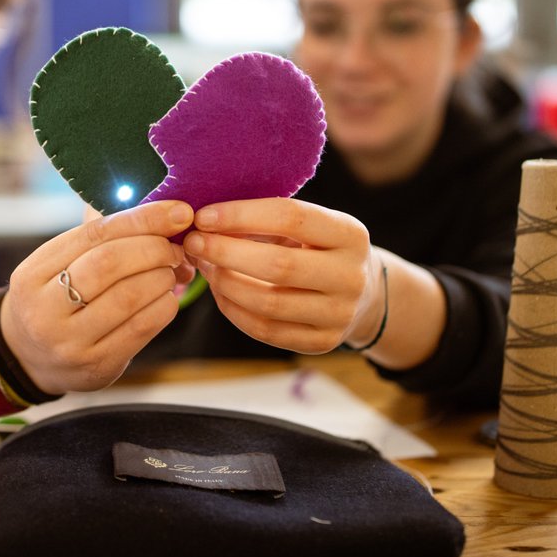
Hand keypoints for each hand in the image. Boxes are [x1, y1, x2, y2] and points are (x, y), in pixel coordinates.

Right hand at [1, 200, 193, 393]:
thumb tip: (156, 207)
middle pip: (110, 263)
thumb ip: (98, 235)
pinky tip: (166, 295)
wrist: (31, 358)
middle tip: (175, 246)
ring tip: (171, 270)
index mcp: (32, 274)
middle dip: (154, 248)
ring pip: (130, 296)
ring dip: (163, 276)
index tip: (177, 211)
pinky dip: (165, 304)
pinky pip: (143, 327)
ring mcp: (70, 343)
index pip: (93, 234)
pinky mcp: (97, 366)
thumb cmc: (56, 297)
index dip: (141, 218)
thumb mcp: (58, 264)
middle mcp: (44, 310)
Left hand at [181, 198, 384, 353]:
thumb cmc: (317, 248)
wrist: (362, 293)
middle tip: (194, 242)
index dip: (241, 215)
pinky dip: (233, 309)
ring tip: (204, 265)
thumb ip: (264, 219)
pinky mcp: (322, 342)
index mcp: (350, 234)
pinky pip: (265, 330)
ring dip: (224, 283)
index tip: (204, 216)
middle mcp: (351, 276)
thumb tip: (205, 220)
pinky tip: (220, 291)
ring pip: (268, 303)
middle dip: (226, 252)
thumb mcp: (306, 226)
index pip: (291, 217)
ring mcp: (339, 314)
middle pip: (278, 265)